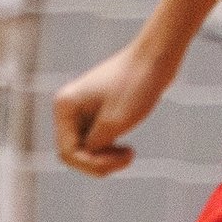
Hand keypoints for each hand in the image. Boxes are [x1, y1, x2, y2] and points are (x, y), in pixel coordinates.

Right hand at [53, 39, 170, 176]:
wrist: (156, 58)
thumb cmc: (136, 86)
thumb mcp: (114, 124)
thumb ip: (94, 147)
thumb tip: (83, 154)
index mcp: (65, 106)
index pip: (68, 153)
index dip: (93, 164)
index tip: (121, 158)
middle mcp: (69, 107)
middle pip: (75, 153)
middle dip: (99, 162)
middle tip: (128, 157)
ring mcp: (83, 109)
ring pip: (86, 150)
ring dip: (106, 158)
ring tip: (129, 154)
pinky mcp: (97, 111)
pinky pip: (96, 141)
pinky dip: (109, 150)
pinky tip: (127, 149)